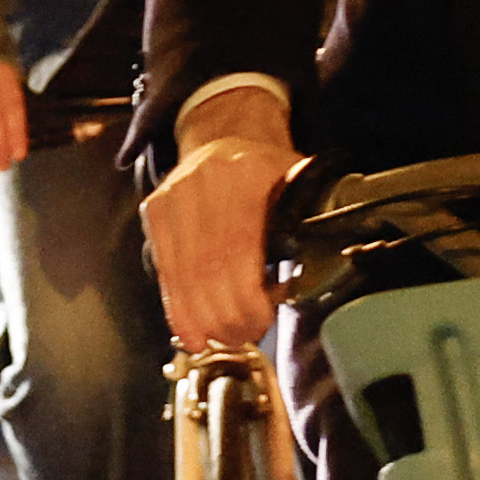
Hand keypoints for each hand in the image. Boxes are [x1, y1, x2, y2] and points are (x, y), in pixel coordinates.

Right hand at [144, 82, 301, 348]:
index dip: (249, 296)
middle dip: (228, 315)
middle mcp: (202, 180)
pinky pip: (166, 271)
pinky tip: (192, 334)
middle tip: (247, 334)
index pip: (238, 249)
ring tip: (225, 338)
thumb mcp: (298, 184)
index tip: (264, 317)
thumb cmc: (267, 174)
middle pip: (209, 268)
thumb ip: (311, 220)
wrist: (224, 141)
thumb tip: (324, 268)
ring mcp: (173, 195)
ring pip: (185, 275)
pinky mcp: (155, 211)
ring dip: (204, 319)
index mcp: (245, 173)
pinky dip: (178, 309)